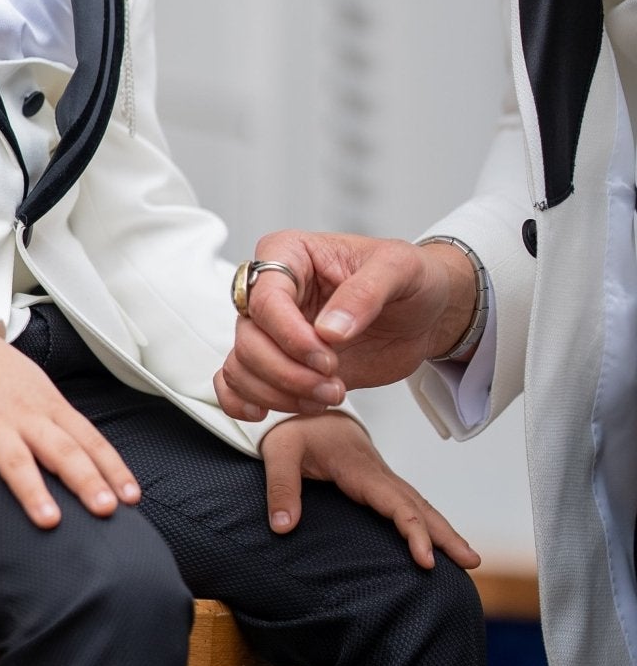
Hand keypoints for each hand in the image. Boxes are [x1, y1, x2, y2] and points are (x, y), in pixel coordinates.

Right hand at [0, 329, 141, 533]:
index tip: (132, 497)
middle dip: (85, 480)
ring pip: (17, 461)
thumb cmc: (3, 377)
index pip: (89, 439)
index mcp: (51, 408)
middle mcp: (26, 417)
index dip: (113, 468)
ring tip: (50, 520)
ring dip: (33, 491)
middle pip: (61, 450)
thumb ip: (62, 427)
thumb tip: (93, 465)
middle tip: (105, 509)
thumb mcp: (41, 392)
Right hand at [214, 231, 477, 420]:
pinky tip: (267, 411)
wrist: (426, 312)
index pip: (264, 298)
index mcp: (290, 254)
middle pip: (249, 337)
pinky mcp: (283, 361)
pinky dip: (244, 400)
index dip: (290, 336)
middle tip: (333, 384)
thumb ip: (365, 293)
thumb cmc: (410, 277)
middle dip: (287, 372)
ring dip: (279, 393)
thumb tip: (330, 329)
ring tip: (328, 396)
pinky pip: (238, 380)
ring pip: (242, 364)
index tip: (327, 358)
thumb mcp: (399, 269)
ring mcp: (276, 329)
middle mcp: (274, 291)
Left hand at [260, 413, 480, 569]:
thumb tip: (283, 528)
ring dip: (444, 529)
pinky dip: (428, 521)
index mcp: (359, 467)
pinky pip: (408, 502)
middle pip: (418, 505)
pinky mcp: (378, 481)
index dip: (414, 530)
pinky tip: (438, 539)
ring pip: (419, 503)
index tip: (426, 560)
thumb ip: (280, 487)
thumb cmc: (293, 428)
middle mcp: (377, 472)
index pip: (394, 502)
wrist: (305, 405)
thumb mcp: (279, 452)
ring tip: (469, 559)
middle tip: (473, 563)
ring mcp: (381, 476)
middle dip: (446, 534)